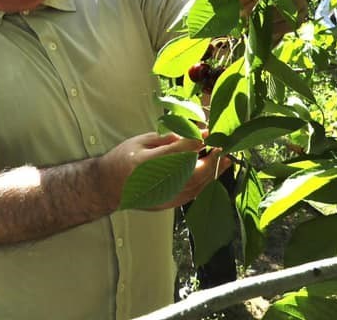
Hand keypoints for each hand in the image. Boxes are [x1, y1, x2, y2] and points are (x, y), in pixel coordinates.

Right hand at [98, 132, 231, 210]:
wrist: (109, 187)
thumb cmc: (124, 158)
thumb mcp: (141, 141)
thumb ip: (167, 138)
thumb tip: (192, 133)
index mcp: (147, 162)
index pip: (179, 151)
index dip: (197, 141)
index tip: (209, 132)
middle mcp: (157, 182)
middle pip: (193, 172)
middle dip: (213, 158)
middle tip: (224, 146)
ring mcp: (164, 196)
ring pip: (197, 185)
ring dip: (214, 171)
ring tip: (226, 158)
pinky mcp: (170, 204)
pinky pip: (194, 193)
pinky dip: (206, 182)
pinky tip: (214, 171)